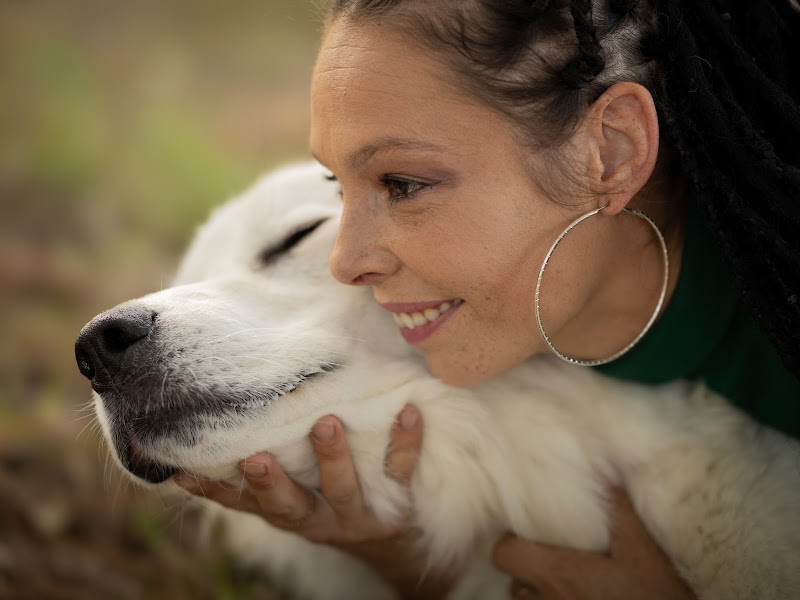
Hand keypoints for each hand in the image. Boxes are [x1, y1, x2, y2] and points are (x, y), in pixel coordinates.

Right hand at [174, 404, 452, 597]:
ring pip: (343, 489)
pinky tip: (410, 412)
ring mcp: (358, 513)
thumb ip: (259, 474)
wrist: (392, 541)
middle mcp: (318, 518)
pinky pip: (401, 471)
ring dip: (332, 459)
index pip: (245, 504)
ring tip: (327, 423)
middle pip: (290, 505)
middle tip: (257, 456)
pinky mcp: (396, 502)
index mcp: (288, 513)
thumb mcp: (292, 497)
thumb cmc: (329, 502)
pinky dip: (406, 442)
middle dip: (271, 483)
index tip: (189, 470)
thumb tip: (205, 440)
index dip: (217, 491)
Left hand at [493, 487, 695, 599]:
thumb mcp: (642, 550)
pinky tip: (576, 597)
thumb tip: (608, 478)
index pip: (505, 556)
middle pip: (515, 582)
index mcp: (558, 573)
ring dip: (539, 594)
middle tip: (553, 559)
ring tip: (566, 583)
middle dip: (528, 571)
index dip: (512, 545)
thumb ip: (620, 513)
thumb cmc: (654, 595)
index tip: (532, 536)